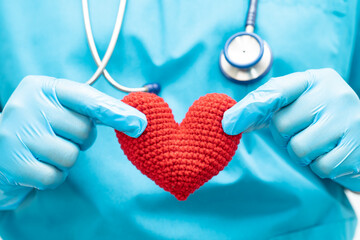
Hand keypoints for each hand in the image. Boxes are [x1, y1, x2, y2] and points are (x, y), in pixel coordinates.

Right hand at [0, 76, 146, 208]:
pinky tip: (37, 167)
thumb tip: (137, 121)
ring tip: (46, 152)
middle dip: (80, 140)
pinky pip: (54, 176)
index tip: (140, 124)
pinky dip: (53, 177)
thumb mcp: (61, 109)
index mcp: (42, 87)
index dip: (116, 112)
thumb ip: (93, 110)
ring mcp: (15, 134)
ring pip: (71, 156)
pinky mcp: (12, 163)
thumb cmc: (41, 128)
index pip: (88, 98)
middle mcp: (26, 105)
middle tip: (62, 138)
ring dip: (66, 160)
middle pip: (83, 130)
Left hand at [222, 68, 359, 190]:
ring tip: (319, 144)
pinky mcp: (357, 146)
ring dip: (303, 154)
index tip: (228, 124)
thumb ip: (265, 108)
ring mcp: (349, 118)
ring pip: (299, 148)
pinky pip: (320, 166)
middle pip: (282, 125)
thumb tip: (229, 121)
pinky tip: (333, 154)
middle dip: (285, 137)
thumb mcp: (298, 104)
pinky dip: (321, 167)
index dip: (250, 108)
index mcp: (315, 79)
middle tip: (304, 132)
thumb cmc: (321, 119)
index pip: (276, 90)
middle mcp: (334, 93)